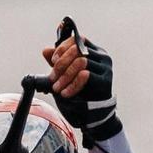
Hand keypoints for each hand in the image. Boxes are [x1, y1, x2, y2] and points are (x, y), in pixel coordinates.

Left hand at [41, 18, 120, 145]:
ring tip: (56, 87)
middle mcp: (102, 57)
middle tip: (52, 77)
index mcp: (94, 51)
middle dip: (61, 64)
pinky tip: (65, 93)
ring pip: (81, 62)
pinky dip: (72, 84)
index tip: (52, 60)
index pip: (78, 40)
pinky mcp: (105, 81)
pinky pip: (86, 76)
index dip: (63, 48)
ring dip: (65, 75)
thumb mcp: (67, 74)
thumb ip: (58, 62)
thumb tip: (46, 50)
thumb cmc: (81, 91)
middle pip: (78, 50)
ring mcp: (105, 68)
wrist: (94, 113)